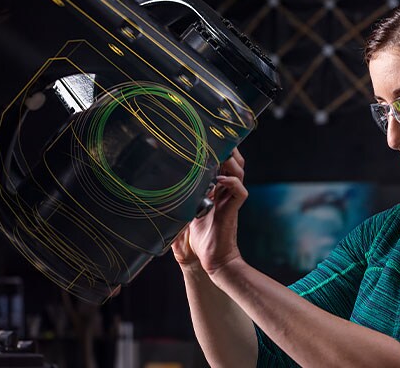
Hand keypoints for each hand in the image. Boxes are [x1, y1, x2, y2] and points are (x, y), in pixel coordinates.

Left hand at [171, 148, 247, 274]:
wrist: (212, 259)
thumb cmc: (200, 238)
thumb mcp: (187, 212)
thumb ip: (182, 198)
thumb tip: (160, 186)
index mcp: (217, 190)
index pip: (224, 165)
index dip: (221, 152)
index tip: (209, 140)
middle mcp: (226, 192)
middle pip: (236, 163)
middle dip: (229, 150)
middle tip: (217, 141)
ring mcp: (230, 200)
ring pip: (239, 173)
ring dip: (231, 162)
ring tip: (221, 155)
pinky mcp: (233, 210)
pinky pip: (240, 191)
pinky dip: (231, 182)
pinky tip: (219, 180)